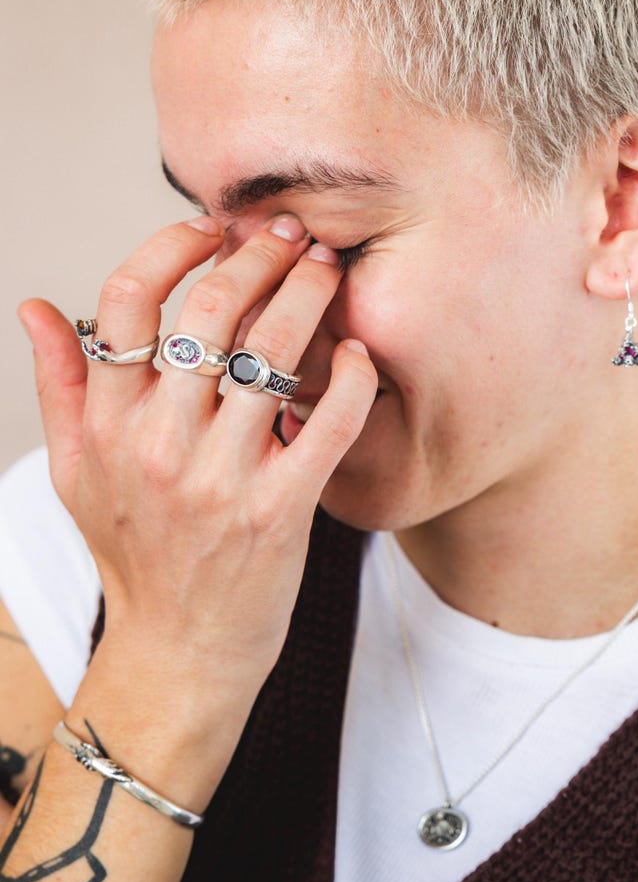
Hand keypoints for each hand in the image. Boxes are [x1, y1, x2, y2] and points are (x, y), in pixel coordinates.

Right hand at [18, 214, 377, 709]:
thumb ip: (62, 385)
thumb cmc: (133, 555)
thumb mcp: (74, 473)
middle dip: (260, 254)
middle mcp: (159, 443)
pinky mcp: (280, 511)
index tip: (209, 229)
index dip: (172, 246)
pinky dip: (351, 376)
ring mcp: (221, 478)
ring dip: (310, 293)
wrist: (179, 652)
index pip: (128, 299)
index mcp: (107, 425)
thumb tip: (36, 308)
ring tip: (329, 269)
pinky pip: (328, 421)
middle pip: (212, 310)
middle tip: (293, 234)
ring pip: (273, 351)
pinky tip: (358, 352)